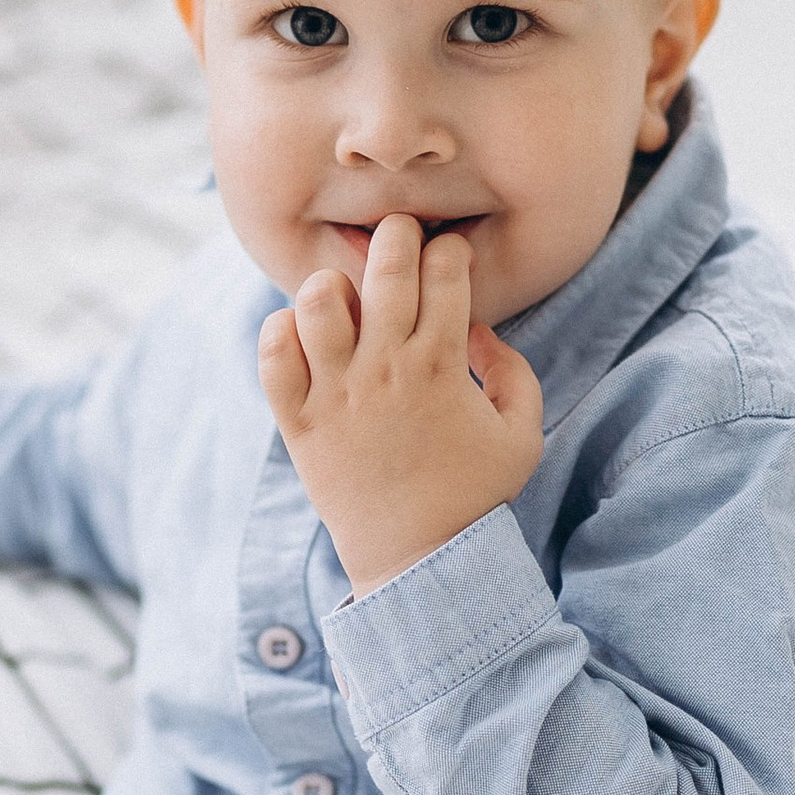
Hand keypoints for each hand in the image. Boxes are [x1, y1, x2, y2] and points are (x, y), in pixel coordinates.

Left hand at [258, 216, 543, 594]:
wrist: (419, 560)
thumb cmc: (475, 495)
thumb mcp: (522, 433)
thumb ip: (513, 370)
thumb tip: (475, 326)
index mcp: (443, 365)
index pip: (445, 271)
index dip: (450, 252)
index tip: (450, 261)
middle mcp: (386, 369)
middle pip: (385, 265)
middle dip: (396, 234)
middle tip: (398, 239)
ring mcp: (337, 393)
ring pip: (319, 298)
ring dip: (334, 283)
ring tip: (347, 299)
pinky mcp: (299, 420)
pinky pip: (273, 351)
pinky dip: (283, 330)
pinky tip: (306, 339)